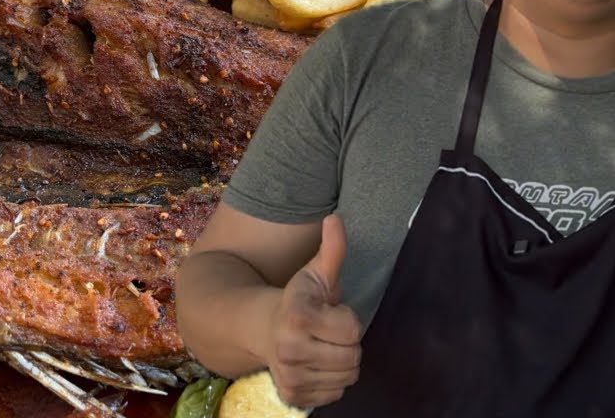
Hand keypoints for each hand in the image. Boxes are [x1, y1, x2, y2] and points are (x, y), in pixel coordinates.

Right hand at [266, 214, 362, 408]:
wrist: (262, 329)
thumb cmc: (299, 299)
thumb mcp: (316, 273)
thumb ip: (332, 249)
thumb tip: (336, 218)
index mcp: (297, 316)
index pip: (352, 330)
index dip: (346, 320)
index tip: (329, 313)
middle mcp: (289, 349)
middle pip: (353, 357)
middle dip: (346, 343)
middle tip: (327, 333)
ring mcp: (290, 377)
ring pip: (347, 378)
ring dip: (341, 363)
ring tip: (322, 347)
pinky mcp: (293, 397)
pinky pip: (336, 394)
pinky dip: (332, 381)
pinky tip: (316, 364)